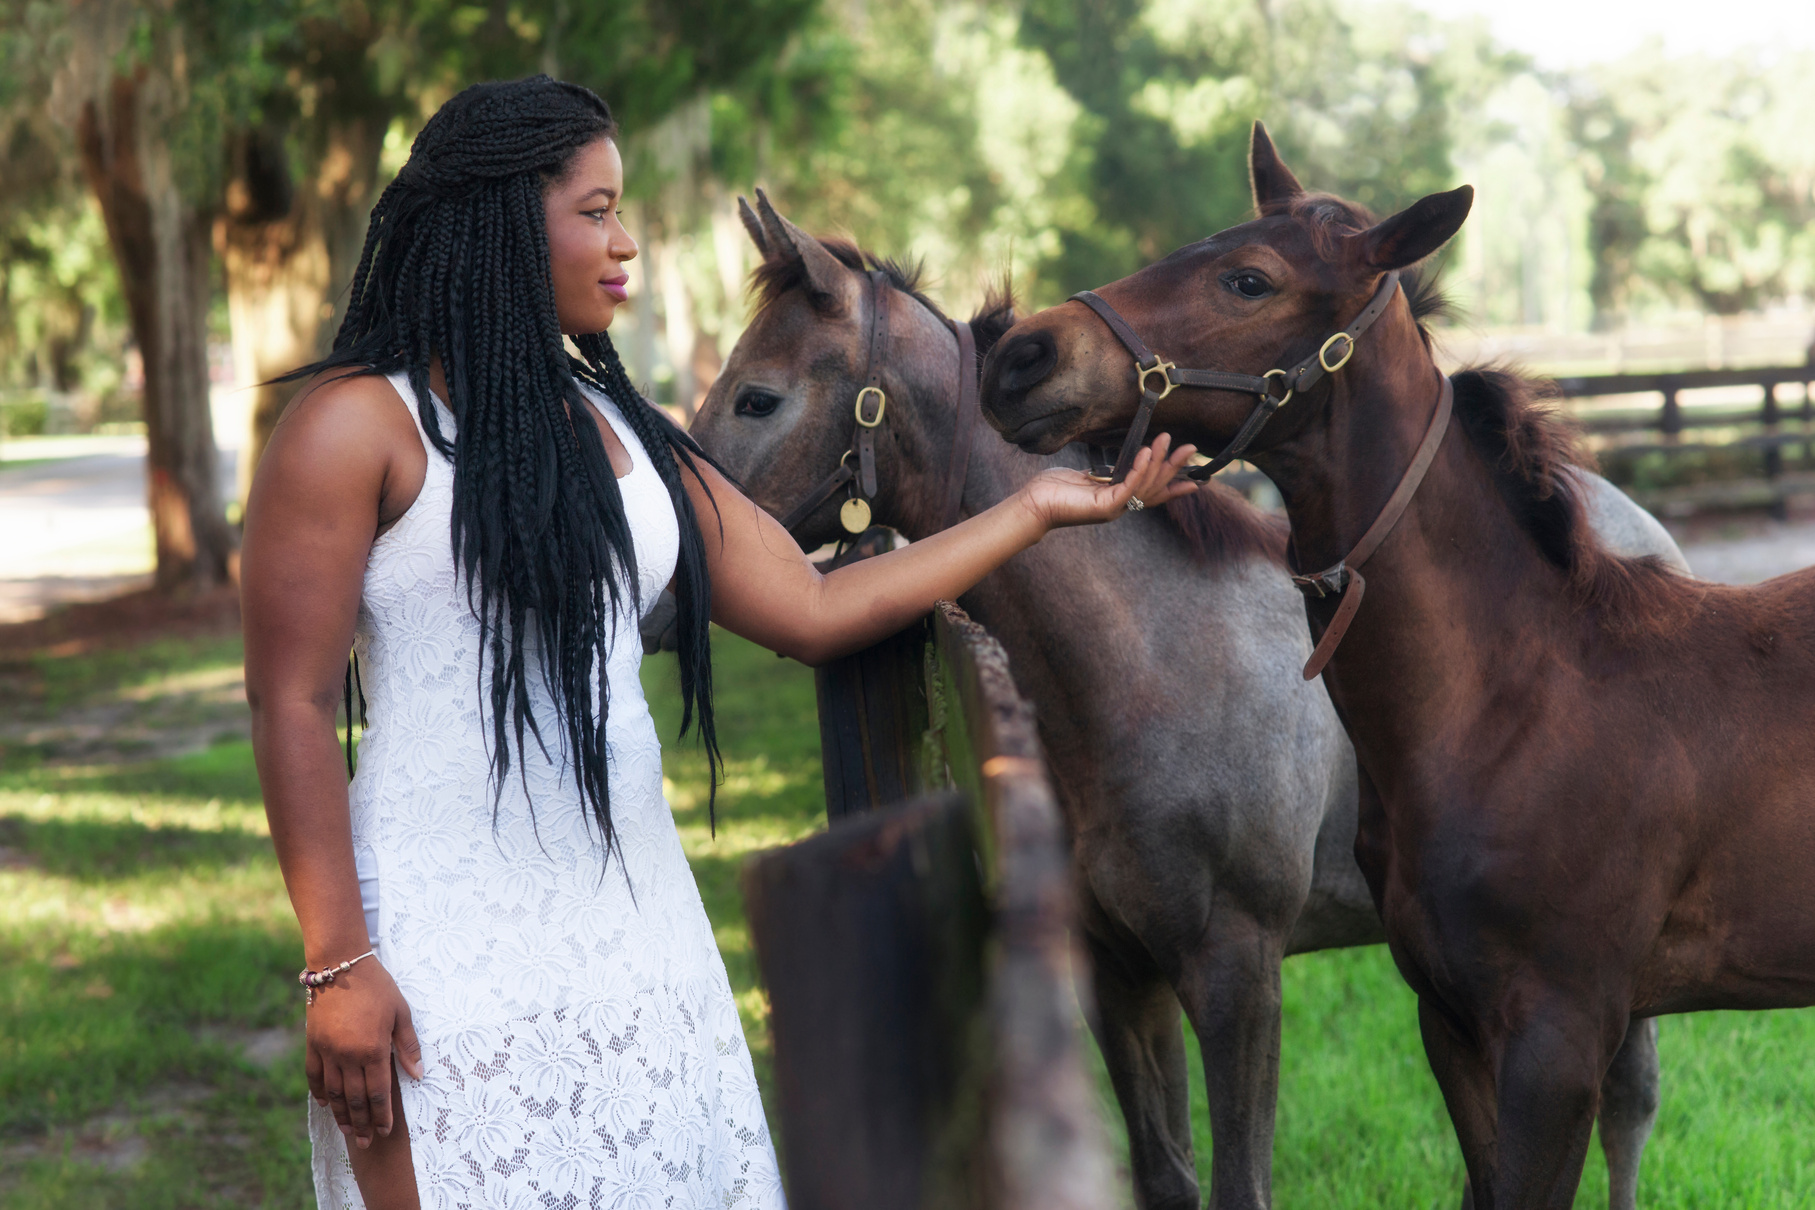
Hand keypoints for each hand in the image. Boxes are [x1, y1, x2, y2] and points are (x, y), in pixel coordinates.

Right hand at [304, 960, 423, 1149]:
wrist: (339, 965)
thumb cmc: (377, 986)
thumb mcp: (401, 1012)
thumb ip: (407, 1045)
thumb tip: (417, 1074)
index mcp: (373, 1049)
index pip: (379, 1093)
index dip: (383, 1115)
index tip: (386, 1131)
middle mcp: (347, 1055)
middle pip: (356, 1099)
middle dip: (363, 1123)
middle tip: (367, 1143)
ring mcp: (327, 1051)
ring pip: (335, 1092)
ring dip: (341, 1114)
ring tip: (348, 1131)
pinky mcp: (312, 1044)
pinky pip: (314, 1075)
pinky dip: (320, 1092)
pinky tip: (325, 1104)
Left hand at [1016, 433, 1200, 530]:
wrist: (1033, 504)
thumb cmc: (1054, 489)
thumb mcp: (1086, 477)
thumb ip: (1105, 473)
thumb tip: (1115, 464)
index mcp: (1117, 499)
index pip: (1152, 492)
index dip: (1174, 486)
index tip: (1196, 481)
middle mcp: (1119, 506)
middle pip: (1155, 487)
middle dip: (1174, 467)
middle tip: (1190, 448)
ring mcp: (1113, 508)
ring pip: (1144, 485)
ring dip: (1157, 461)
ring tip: (1166, 440)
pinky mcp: (1104, 507)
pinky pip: (1128, 486)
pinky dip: (1138, 469)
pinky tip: (1144, 452)